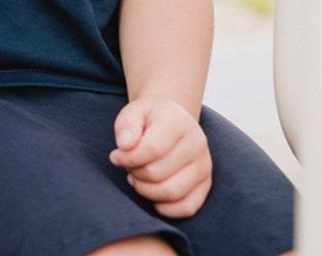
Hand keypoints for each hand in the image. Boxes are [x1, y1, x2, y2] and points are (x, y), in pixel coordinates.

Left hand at [110, 98, 212, 217]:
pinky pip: (187, 207)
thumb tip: (125, 145)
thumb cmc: (147, 120)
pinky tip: (152, 193)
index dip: (128, 158)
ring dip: (146, 191)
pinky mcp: (206, 184)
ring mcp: (204, 165)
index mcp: (178, 121)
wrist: (171, 123)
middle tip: (128, 166)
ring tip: (137, 178)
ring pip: (171, 192)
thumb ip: (126, 126)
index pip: (151, 149)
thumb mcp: (133, 113)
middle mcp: (197, 143)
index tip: (116, 156)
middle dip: (135, 173)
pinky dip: (165, 208)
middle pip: (158, 173)